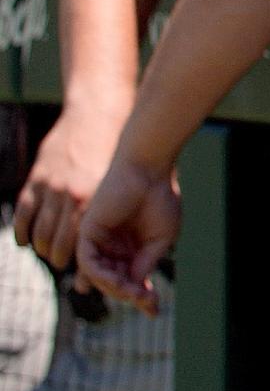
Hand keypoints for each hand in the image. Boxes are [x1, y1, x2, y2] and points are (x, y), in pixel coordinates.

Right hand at [13, 107, 123, 270]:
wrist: (99, 116)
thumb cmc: (119, 152)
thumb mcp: (126, 182)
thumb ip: (125, 209)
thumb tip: (127, 244)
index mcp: (96, 202)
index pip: (84, 247)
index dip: (84, 265)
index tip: (85, 275)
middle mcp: (71, 198)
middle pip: (58, 243)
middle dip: (60, 258)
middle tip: (62, 263)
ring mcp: (50, 189)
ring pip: (38, 231)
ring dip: (41, 247)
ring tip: (47, 251)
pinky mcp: (37, 179)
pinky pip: (24, 213)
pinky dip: (22, 231)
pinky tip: (26, 241)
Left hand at [75, 158, 178, 315]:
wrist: (150, 171)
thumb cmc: (161, 199)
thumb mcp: (161, 239)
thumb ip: (146, 263)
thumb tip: (135, 287)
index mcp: (132, 248)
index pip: (131, 279)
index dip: (141, 296)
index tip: (154, 310)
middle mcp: (113, 247)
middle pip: (114, 281)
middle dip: (129, 295)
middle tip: (146, 301)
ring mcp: (99, 241)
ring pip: (98, 276)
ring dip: (115, 288)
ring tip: (133, 292)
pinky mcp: (87, 232)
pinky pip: (88, 262)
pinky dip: (100, 275)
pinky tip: (118, 280)